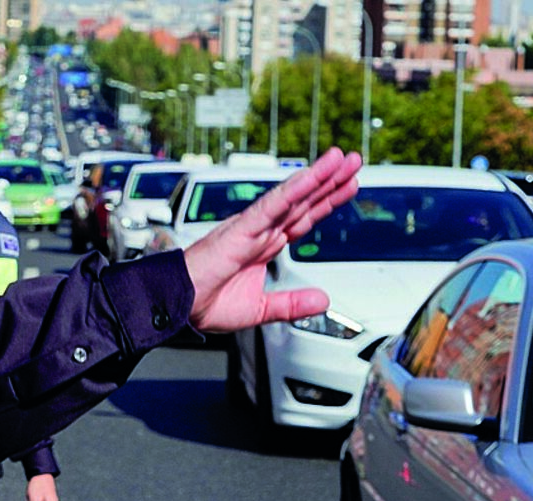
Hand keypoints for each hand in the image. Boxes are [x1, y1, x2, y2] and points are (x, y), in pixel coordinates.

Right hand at [183, 148, 362, 333]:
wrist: (178, 306)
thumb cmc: (205, 304)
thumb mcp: (261, 310)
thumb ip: (291, 304)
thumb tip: (322, 300)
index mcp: (264, 245)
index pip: (304, 218)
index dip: (327, 201)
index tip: (349, 185)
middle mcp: (261, 231)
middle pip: (304, 201)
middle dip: (330, 181)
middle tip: (355, 160)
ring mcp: (252, 227)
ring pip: (291, 197)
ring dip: (317, 177)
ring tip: (341, 159)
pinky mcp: (240, 230)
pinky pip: (271, 207)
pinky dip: (292, 191)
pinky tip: (311, 178)